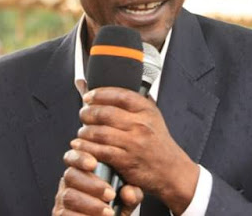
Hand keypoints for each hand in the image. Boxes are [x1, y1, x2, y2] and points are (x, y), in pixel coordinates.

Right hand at [52, 149, 142, 215]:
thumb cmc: (117, 207)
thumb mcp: (128, 199)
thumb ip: (131, 194)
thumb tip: (128, 193)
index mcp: (83, 171)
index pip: (74, 156)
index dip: (80, 157)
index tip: (93, 163)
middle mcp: (69, 183)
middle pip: (71, 175)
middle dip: (91, 184)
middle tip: (110, 194)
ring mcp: (63, 200)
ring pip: (69, 196)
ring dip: (90, 204)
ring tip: (109, 212)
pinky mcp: (60, 215)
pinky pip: (65, 214)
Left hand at [73, 87, 199, 214]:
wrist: (170, 169)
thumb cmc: (155, 140)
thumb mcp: (148, 115)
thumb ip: (126, 100)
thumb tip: (91, 82)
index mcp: (147, 110)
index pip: (120, 95)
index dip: (100, 94)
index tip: (88, 97)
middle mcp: (141, 125)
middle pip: (105, 113)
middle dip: (88, 113)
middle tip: (83, 114)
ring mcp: (134, 143)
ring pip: (100, 133)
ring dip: (85, 131)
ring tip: (83, 131)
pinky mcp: (127, 161)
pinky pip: (100, 151)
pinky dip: (87, 148)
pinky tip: (81, 145)